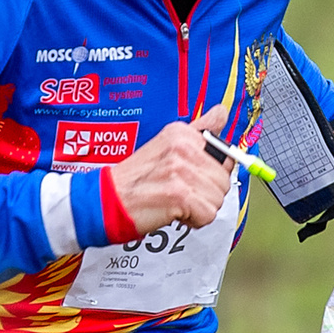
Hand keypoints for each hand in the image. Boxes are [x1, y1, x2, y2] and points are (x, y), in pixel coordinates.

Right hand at [110, 108, 237, 235]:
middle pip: (223, 180)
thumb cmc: (136, 178)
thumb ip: (199, 130)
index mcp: (182, 133)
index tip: (193, 176)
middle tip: (181, 192)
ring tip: (176, 201)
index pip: (225, 156)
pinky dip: (194, 221)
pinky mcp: (180, 195)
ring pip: (217, 199)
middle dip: (206, 193)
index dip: (212, 173)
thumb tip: (221, 112)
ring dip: (200, 208)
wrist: (108, 199)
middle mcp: (183, 147)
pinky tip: (175, 212)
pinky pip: (208, 215)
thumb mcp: (166, 143)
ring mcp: (181, 170)